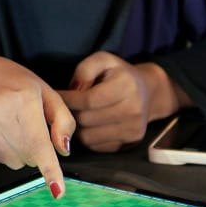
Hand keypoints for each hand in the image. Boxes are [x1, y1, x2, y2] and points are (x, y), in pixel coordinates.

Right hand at [0, 56, 73, 197]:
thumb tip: (64, 151)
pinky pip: (0, 159)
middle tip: (31, 128)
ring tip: (14, 127)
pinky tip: (1, 131)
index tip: (58, 191)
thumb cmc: (15, 84)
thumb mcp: (46, 93)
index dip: (50, 168)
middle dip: (37, 151)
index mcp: (23, 99)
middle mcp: (0, 113)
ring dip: (22, 153)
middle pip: (30, 156)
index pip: (39, 142)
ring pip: (15, 162)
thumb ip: (62, 121)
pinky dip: (7, 151)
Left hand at [60, 53, 174, 151]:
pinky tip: (87, 125)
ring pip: (88, 137)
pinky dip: (87, 137)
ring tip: (75, 116)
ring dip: (76, 128)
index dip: (68, 100)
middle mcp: (133, 110)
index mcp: (127, 86)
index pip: (88, 100)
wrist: (148, 92)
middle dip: (69, 113)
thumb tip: (73, 90)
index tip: (56, 96)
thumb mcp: (103, 60)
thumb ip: (85, 70)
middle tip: (63, 107)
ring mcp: (133, 129)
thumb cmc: (119, 74)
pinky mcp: (131, 142)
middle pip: (86, 120)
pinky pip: (97, 146)